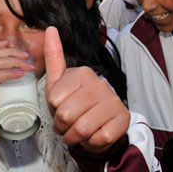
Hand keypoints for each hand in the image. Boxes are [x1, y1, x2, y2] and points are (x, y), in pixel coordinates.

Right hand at [0, 39, 34, 152]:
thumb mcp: (2, 97)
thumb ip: (7, 85)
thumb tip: (26, 75)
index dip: (1, 46)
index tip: (18, 45)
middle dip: (11, 52)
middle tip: (27, 56)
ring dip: (13, 61)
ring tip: (28, 65)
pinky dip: (8, 73)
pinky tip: (20, 73)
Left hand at [44, 26, 129, 153]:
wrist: (101, 125)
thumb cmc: (76, 105)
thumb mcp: (58, 83)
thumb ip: (53, 57)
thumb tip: (50, 28)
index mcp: (84, 73)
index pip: (55, 99)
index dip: (54, 110)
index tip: (62, 108)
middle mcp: (100, 84)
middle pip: (66, 115)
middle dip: (63, 126)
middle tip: (70, 123)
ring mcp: (113, 102)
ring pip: (81, 129)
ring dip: (76, 136)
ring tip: (81, 130)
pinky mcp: (122, 120)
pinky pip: (97, 138)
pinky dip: (92, 142)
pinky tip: (96, 133)